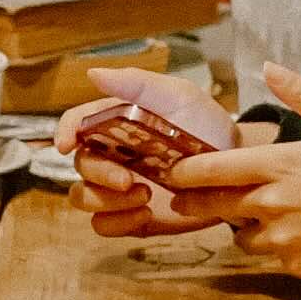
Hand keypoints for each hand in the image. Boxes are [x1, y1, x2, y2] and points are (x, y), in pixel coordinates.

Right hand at [63, 76, 275, 240]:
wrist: (237, 168)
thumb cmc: (207, 126)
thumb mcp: (178, 96)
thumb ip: (137, 85)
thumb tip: (93, 74)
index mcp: (116, 122)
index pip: (77, 123)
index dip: (63, 131)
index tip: (66, 145)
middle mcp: (112, 155)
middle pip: (80, 165)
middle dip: (98, 174)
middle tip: (129, 179)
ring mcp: (120, 189)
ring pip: (83, 198)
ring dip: (105, 201)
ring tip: (144, 196)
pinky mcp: (132, 216)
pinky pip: (104, 225)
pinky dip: (117, 223)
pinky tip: (145, 214)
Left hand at [149, 63, 300, 282]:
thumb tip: (269, 68)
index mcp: (281, 165)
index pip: (215, 169)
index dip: (186, 172)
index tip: (170, 171)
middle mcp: (274, 205)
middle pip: (216, 206)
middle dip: (196, 202)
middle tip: (182, 199)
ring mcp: (285, 240)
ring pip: (243, 236)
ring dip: (244, 224)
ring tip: (260, 211)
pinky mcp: (298, 266)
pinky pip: (272, 255)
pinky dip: (276, 244)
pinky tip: (298, 230)